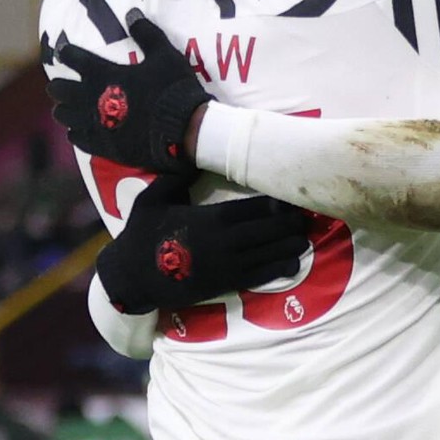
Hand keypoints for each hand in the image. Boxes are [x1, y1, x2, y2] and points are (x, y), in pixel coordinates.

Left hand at [47, 11, 211, 173]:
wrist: (182, 128)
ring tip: (61, 109)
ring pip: (65, 116)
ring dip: (62, 111)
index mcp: (103, 74)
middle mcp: (92, 98)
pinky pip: (78, 139)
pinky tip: (74, 132)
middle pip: (62, 91)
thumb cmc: (172, 88)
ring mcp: (95, 124)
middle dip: (58, 86)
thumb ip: (146, 34)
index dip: (67, 53)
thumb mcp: (164, 55)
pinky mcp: (102, 145)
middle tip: (56, 85)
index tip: (63, 51)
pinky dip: (74, 133)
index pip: (75, 59)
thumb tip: (131, 13)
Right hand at [95, 174, 308, 313]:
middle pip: (269, 231)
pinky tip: (293, 264)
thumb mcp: (153, 199)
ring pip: (270, 254)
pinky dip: (279, 270)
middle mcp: (225, 242)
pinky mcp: (225, 285)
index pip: (255, 209)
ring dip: (290, 246)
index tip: (294, 198)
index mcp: (210, 219)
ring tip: (305, 238)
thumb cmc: (142, 235)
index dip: (278, 205)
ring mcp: (227, 266)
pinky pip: (260, 277)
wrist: (132, 277)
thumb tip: (191, 154)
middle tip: (307, 217)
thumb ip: (177, 178)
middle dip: (290, 224)